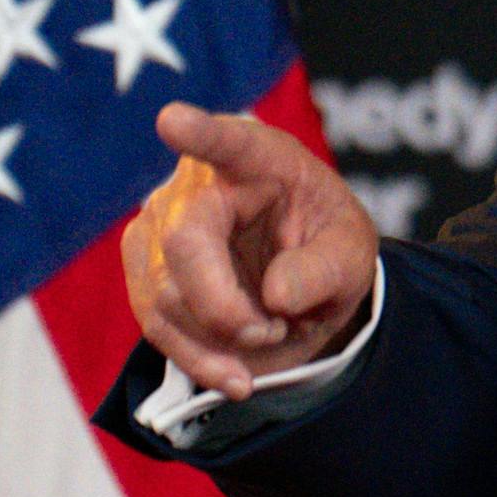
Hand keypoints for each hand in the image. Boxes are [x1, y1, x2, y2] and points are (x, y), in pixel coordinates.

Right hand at [123, 103, 380, 397]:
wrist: (301, 276)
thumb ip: (324, 269)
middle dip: (227, 308)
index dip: (200, 135)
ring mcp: (159, 223)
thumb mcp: (351, 254)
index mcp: (259, 159)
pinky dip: (199, 360)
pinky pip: (154, 325)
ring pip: (161, 296)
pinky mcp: (145, 268)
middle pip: (183, 244)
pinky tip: (235, 375)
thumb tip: (277, 295)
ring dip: (218, 340)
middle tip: (275, 330)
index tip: (174, 121)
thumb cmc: (326, 244)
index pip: (228, 143)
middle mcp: (197, 183)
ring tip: (268, 338)